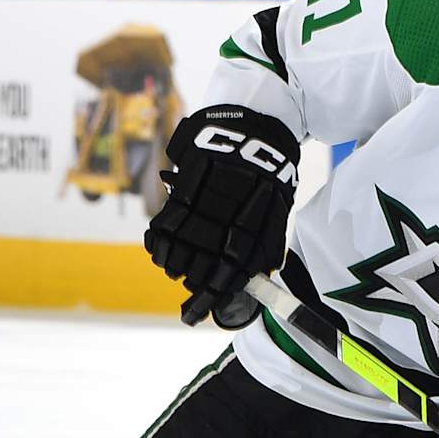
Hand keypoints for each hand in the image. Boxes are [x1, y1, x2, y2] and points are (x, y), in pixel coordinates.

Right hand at [147, 104, 299, 326]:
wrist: (258, 127)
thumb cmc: (271, 173)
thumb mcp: (279, 209)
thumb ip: (267, 242)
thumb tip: (260, 274)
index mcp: (256, 227)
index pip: (233, 271)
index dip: (216, 294)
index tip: (204, 309)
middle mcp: (229, 218)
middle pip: (205, 262)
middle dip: (194, 283)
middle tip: (189, 292)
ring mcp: (206, 202)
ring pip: (183, 244)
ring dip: (175, 265)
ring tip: (173, 272)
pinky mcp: (187, 186)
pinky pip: (168, 221)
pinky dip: (161, 241)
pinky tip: (159, 253)